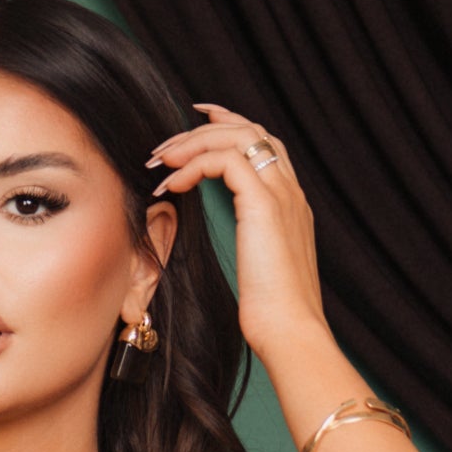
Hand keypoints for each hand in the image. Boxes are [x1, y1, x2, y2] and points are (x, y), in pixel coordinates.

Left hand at [146, 101, 327, 364]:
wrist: (291, 331)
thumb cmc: (272, 314)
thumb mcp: (258, 268)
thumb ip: (245, 240)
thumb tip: (212, 233)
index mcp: (291, 202)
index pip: (264, 143)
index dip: (230, 124)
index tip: (197, 120)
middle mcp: (289, 191)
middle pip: (249, 130)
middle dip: (203, 128)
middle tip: (165, 145)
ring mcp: (280, 194)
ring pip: (237, 136)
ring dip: (193, 142)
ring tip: (160, 159)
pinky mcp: (263, 205)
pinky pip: (223, 162)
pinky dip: (193, 166)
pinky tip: (171, 185)